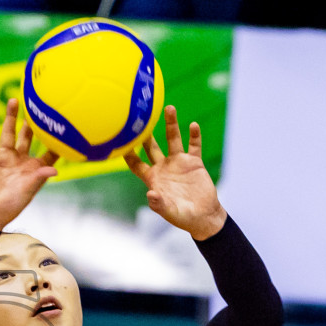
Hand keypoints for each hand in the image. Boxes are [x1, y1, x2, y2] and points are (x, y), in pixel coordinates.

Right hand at [0, 98, 59, 230]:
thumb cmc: (11, 205)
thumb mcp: (27, 191)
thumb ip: (38, 178)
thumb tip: (54, 171)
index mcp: (34, 167)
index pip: (49, 152)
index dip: (57, 142)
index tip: (66, 127)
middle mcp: (21, 158)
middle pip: (28, 135)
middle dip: (32, 122)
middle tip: (37, 105)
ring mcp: (5, 156)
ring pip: (8, 132)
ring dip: (10, 117)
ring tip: (13, 100)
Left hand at [124, 106, 226, 241]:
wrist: (204, 216)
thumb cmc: (183, 217)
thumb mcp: (170, 212)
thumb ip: (159, 204)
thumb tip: (151, 194)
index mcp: (153, 178)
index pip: (136, 163)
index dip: (128, 153)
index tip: (121, 140)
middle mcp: (164, 167)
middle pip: (152, 146)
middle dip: (146, 133)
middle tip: (141, 116)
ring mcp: (179, 163)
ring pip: (173, 139)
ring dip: (171, 124)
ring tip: (169, 108)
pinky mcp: (194, 162)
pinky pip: (194, 145)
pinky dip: (194, 136)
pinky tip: (193, 125)